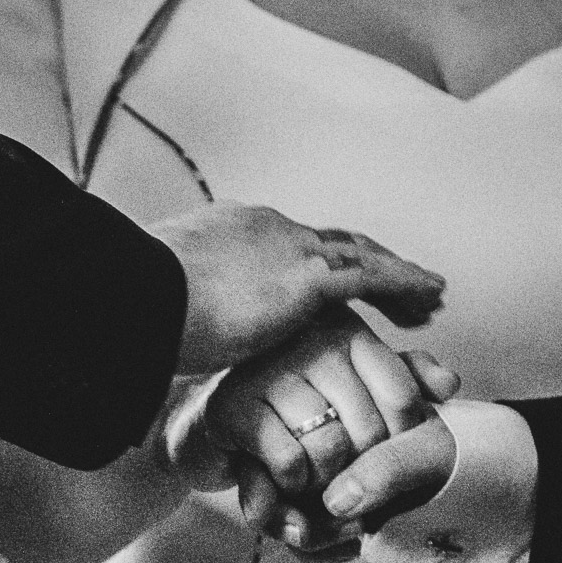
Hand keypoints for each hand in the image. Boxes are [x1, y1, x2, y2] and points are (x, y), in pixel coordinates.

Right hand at [149, 202, 444, 375]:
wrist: (132, 300)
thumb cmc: (131, 312)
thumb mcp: (157, 306)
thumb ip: (176, 313)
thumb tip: (159, 333)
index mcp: (230, 231)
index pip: (286, 243)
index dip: (319, 260)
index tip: (337, 280)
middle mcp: (266, 229)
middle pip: (333, 243)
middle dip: (368, 263)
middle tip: (400, 288)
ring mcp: (289, 248)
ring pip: (361, 255)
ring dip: (398, 275)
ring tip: (431, 298)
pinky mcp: (306, 278)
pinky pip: (372, 278)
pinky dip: (404, 286)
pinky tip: (430, 299)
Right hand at [164, 310, 459, 551]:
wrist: (212, 420)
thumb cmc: (291, 405)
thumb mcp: (353, 387)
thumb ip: (404, 379)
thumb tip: (450, 385)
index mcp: (344, 330)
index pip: (403, 394)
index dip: (404, 438)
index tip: (390, 455)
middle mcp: (309, 340)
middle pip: (371, 429)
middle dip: (366, 469)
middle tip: (354, 480)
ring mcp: (268, 371)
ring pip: (330, 447)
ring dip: (328, 481)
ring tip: (322, 481)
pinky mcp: (234, 407)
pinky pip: (290, 461)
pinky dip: (294, 484)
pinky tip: (289, 478)